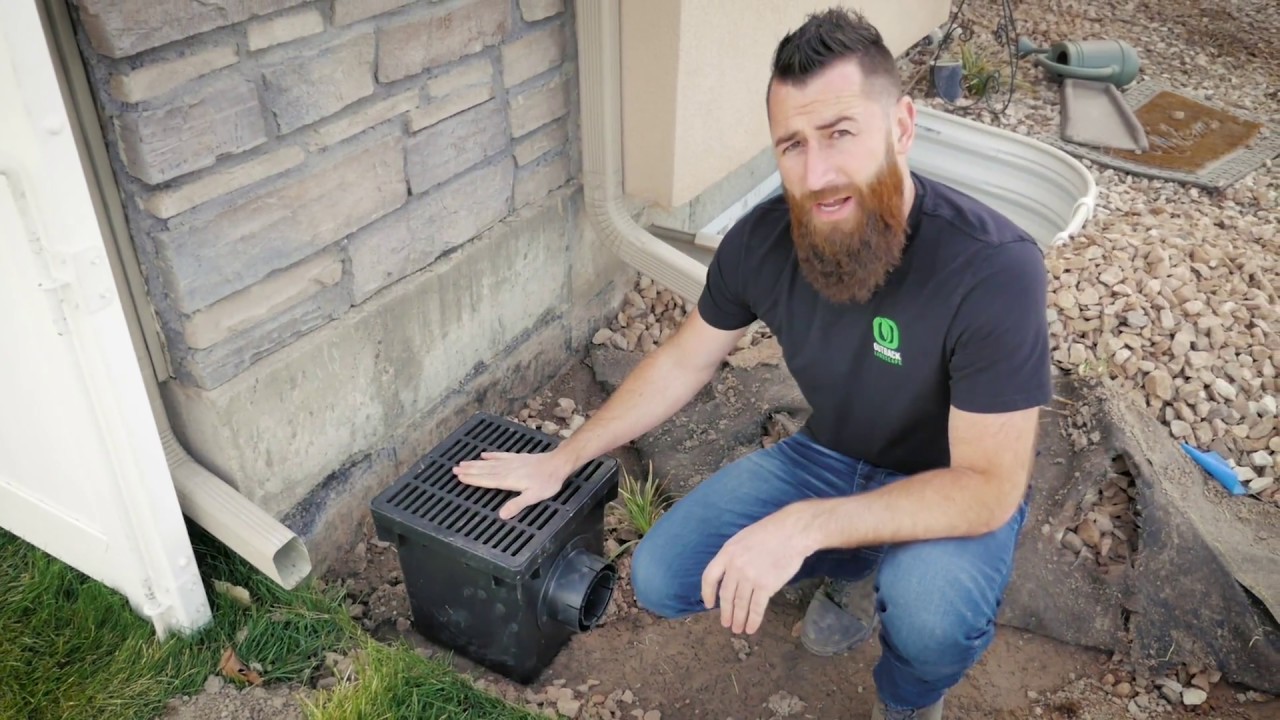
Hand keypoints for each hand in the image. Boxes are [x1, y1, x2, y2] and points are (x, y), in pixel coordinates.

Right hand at [452, 449, 573, 519]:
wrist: (558, 463)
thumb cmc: (547, 482)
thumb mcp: (534, 497)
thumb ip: (517, 505)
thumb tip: (501, 515)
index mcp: (509, 480)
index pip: (487, 480)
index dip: (473, 479)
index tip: (460, 477)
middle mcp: (507, 470)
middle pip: (484, 470)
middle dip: (469, 470)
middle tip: (454, 469)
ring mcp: (512, 462)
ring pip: (489, 463)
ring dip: (475, 463)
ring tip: (463, 462)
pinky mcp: (518, 457)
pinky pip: (500, 456)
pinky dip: (491, 455)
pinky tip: (484, 454)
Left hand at [701, 503, 815, 634]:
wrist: (791, 532)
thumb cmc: (769, 532)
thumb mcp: (743, 539)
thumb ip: (733, 556)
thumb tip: (729, 574)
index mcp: (727, 553)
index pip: (709, 577)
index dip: (707, 593)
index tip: (709, 605)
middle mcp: (735, 567)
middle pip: (726, 595)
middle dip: (726, 612)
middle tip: (726, 623)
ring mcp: (749, 577)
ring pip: (740, 604)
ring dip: (738, 619)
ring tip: (738, 629)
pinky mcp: (765, 586)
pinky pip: (756, 607)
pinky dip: (753, 620)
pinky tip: (751, 628)